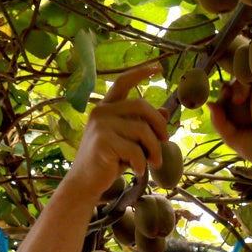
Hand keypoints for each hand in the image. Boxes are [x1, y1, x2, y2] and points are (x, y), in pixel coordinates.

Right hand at [66, 63, 170, 196]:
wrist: (85, 183)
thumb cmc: (108, 161)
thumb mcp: (129, 141)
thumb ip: (143, 126)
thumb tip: (164, 111)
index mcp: (106, 108)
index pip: (123, 82)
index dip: (141, 72)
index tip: (158, 68)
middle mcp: (101, 111)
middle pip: (142, 105)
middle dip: (159, 124)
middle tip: (167, 140)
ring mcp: (100, 125)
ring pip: (142, 130)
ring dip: (154, 149)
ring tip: (155, 162)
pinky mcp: (102, 141)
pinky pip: (135, 150)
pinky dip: (142, 163)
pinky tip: (139, 172)